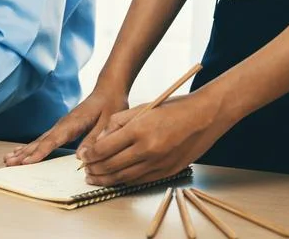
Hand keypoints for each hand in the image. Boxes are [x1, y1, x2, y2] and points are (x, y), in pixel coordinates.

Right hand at [4, 90, 127, 165]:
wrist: (108, 91)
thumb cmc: (110, 105)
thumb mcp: (108, 123)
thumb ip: (94, 139)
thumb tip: (79, 158)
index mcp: (73, 123)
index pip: (53, 140)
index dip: (39, 152)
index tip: (26, 162)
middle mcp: (62, 124)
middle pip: (40, 140)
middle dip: (24, 153)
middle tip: (8, 163)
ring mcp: (60, 125)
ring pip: (38, 140)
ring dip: (23, 150)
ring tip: (8, 159)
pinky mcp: (61, 128)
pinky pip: (43, 139)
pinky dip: (31, 146)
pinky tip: (22, 151)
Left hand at [80, 92, 232, 185]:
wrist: (206, 116)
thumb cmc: (173, 108)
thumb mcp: (141, 108)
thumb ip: (116, 123)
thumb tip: (99, 141)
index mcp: (139, 130)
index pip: (105, 148)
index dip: (90, 155)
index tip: (82, 157)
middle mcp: (148, 149)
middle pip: (112, 166)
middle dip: (95, 170)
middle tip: (85, 171)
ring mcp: (159, 162)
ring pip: (125, 177)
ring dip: (106, 180)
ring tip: (95, 178)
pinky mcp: (168, 171)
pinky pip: (140, 180)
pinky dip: (125, 181)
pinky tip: (116, 179)